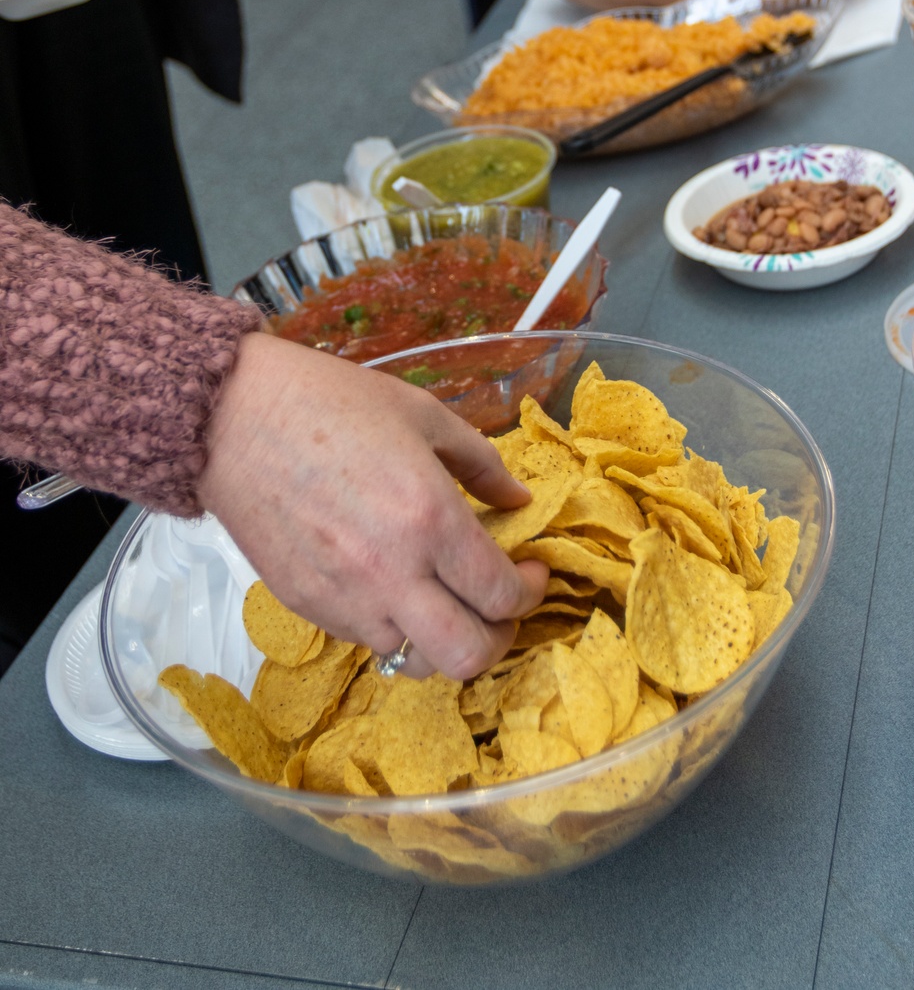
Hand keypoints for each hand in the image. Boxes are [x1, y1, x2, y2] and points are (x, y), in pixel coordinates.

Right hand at [196, 333, 548, 680]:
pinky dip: (393, 627)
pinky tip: (394, 587)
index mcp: (430, 519)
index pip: (502, 594)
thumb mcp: (422, 414)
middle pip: (467, 656)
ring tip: (446, 601)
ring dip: (442, 639)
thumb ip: (480, 463)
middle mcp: (392, 572)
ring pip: (415, 661)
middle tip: (502, 606)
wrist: (231, 418)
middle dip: (499, 639)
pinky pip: (366, 641)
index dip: (531, 591)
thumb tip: (518, 499)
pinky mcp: (307, 608)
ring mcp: (345, 599)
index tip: (532, 570)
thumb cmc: (328, 402)